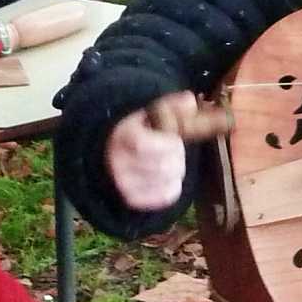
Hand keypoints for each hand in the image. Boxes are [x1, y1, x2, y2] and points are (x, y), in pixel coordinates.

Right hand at [106, 94, 192, 209]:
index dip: (168, 144)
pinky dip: (174, 185)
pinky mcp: (132, 199)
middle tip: (173, 150)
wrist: (112, 152)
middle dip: (178, 155)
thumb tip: (189, 102)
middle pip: (164, 165)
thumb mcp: (152, 112)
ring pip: (169, 180)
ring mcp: (124, 183)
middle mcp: (118, 162)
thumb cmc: (139, 130)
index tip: (172, 139)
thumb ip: (172, 105)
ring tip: (168, 161)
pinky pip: (167, 196)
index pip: (146, 146)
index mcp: (123, 136)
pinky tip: (165, 176)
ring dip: (177, 170)